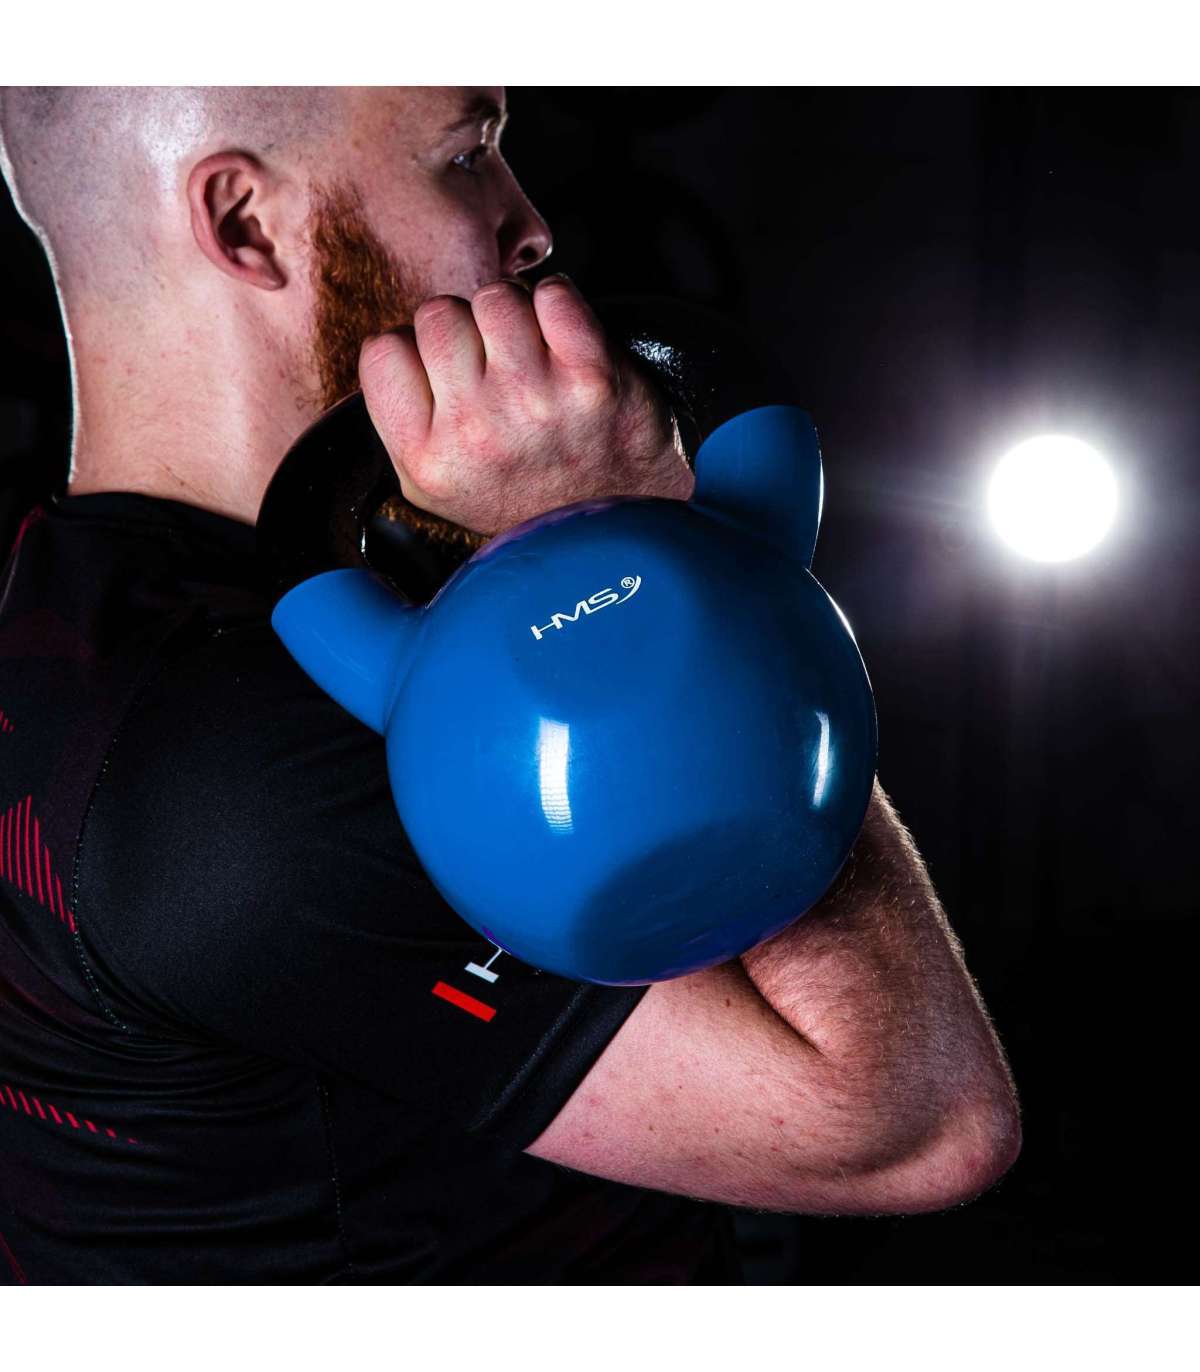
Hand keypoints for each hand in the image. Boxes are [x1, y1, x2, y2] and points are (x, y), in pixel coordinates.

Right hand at [357, 276, 694, 536]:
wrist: (610, 528)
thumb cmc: (518, 494)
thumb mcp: (434, 485)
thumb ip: (397, 421)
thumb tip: (386, 346)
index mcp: (425, 461)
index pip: (382, 350)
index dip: (415, 352)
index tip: (446, 377)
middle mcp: (474, 433)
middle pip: (438, 314)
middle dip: (466, 330)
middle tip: (494, 368)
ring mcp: (534, 402)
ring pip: (494, 297)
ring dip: (513, 315)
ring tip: (531, 357)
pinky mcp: (591, 379)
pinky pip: (554, 294)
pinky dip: (560, 305)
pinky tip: (564, 342)